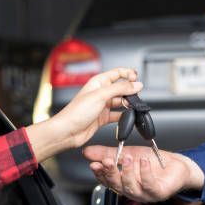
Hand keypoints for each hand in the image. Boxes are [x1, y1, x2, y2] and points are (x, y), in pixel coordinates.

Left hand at [26, 68, 141, 161]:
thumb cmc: (76, 112)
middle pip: (121, 88)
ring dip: (128, 104)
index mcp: (98, 82)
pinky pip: (118, 115)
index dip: (128, 74)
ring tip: (133, 107)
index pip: (117, 73)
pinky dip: (124, 116)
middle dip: (130, 91)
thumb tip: (136, 85)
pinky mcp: (104, 117)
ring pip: (121, 102)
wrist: (68, 131)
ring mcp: (103, 106)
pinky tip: (128, 117)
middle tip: (137, 95)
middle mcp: (101, 93)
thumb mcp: (101, 95)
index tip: (137, 79)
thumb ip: (120, 89)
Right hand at [83, 145, 204, 201]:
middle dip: (111, 173)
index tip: (94, 163)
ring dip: (127, 172)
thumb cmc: (152, 162)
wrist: (175, 165)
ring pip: (131, 187)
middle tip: (107, 161)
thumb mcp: (127, 153)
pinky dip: (145, 172)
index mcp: (123, 183)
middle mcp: (132, 191)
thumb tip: (87, 152)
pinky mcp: (158, 193)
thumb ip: (108, 153)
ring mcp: (145, 194)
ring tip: (128, 158)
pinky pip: (149, 184)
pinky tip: (143, 162)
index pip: (107, 181)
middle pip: (117, 185)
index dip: (100, 173)